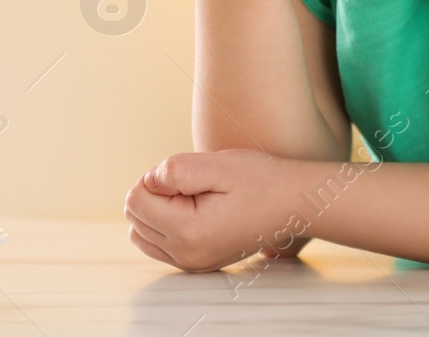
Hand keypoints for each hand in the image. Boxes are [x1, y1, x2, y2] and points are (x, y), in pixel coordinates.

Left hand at [124, 150, 304, 271]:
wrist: (293, 204)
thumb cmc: (260, 181)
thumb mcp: (218, 164)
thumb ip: (175, 171)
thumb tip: (148, 181)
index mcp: (188, 232)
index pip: (135, 201)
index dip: (155, 177)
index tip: (187, 174)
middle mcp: (186, 256)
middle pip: (135, 218)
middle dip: (154, 193)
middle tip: (191, 184)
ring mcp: (191, 264)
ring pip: (141, 233)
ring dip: (157, 209)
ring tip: (193, 196)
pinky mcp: (196, 263)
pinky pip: (157, 245)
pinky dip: (165, 224)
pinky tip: (193, 210)